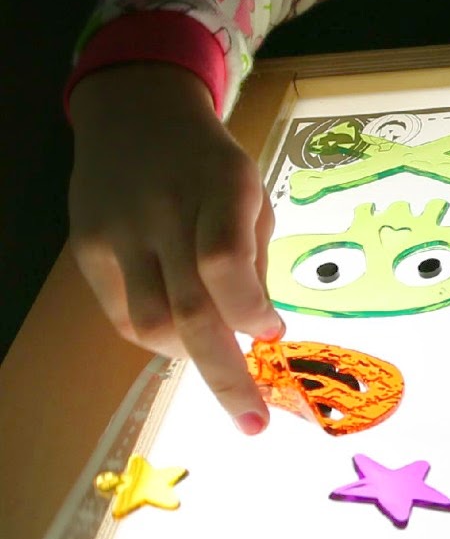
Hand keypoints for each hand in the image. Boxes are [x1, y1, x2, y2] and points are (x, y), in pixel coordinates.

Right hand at [68, 63, 283, 432]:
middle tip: (254, 424)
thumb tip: (260, 331)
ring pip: (149, 326)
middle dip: (227, 377)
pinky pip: (124, 316)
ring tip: (215, 352)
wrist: (133, 114)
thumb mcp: (249, 188)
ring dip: (189, 355)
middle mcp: (164, 210)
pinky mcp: (87, 249)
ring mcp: (118, 232)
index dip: (250, 311)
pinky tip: (180, 327)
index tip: (273, 334)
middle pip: (190, 309)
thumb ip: (253, 255)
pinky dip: (159, 336)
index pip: (226, 262)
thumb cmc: (208, 160)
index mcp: (220, 184)